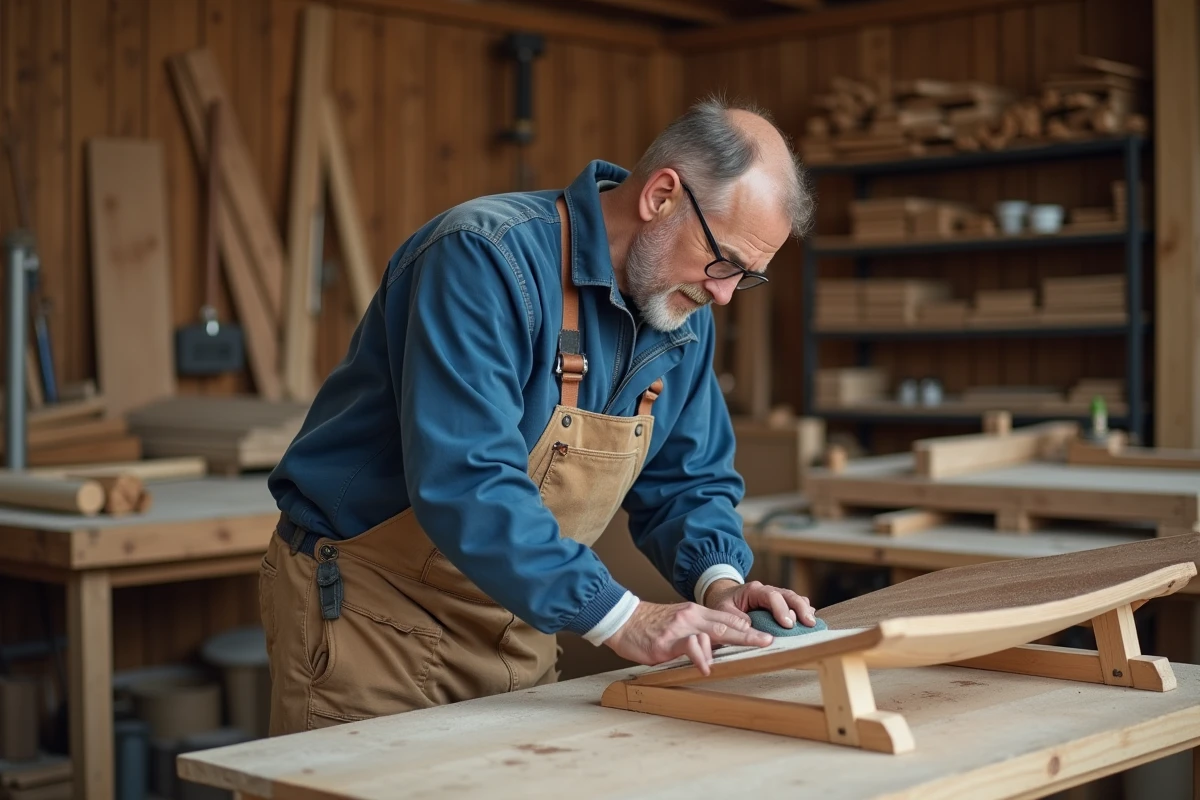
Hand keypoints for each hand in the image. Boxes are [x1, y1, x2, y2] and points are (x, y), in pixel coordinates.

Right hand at [604, 600, 772, 675]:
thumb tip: (714, 647)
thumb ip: (696, 631)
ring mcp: (681, 627)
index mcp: (695, 613)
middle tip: (770, 641)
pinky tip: (706, 668)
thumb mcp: (677, 622)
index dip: (747, 627)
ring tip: (754, 650)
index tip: (765, 635)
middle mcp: (692, 617)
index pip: (727, 618)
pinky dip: (700, 656)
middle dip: (751, 634)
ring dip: (737, 641)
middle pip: (728, 625)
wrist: (622, 619)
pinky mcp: (668, 641)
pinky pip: (689, 646)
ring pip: (715, 632)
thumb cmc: (649, 625)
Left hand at [703, 579, 816, 630]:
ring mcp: (775, 596)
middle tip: (809, 623)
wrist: (723, 596)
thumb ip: (736, 619)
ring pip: (794, 598)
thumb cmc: (723, 604)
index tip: (788, 624)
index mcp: (753, 590)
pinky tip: (810, 620)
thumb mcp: (723, 611)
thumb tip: (751, 628)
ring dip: (804, 610)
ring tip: (812, 623)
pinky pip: (794, 604)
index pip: (771, 596)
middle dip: (800, 608)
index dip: (781, 609)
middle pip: (788, 594)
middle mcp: (767, 590)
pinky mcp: (780, 604)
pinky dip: (803, 611)